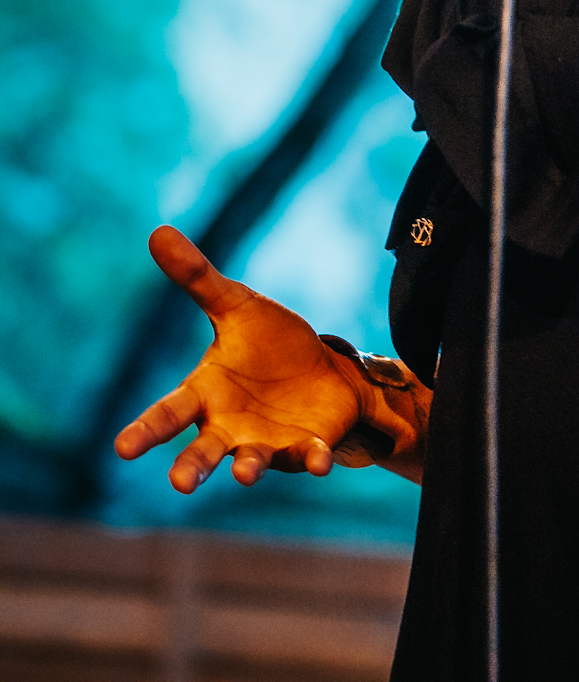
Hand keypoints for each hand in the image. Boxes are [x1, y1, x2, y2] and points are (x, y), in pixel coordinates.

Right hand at [113, 227, 367, 493]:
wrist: (321, 369)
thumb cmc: (266, 342)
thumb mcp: (235, 305)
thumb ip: (197, 278)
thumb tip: (157, 231)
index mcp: (207, 393)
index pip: (169, 412)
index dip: (146, 431)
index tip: (121, 448)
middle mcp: (230, 427)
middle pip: (204, 451)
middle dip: (191, 467)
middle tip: (179, 483)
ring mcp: (267, 442)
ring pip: (252, 461)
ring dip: (249, 468)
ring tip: (244, 473)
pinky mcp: (305, 448)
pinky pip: (307, 457)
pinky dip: (312, 460)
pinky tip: (319, 462)